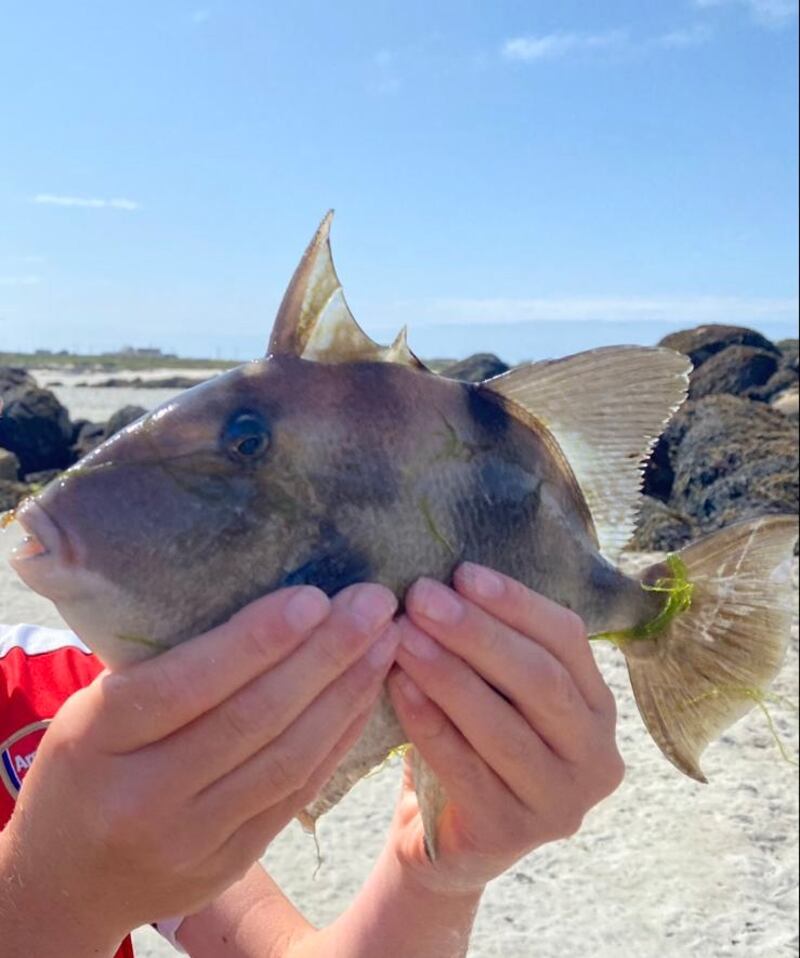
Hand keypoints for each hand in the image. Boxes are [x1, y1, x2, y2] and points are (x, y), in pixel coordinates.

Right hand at [0, 583, 398, 954]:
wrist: (66, 882)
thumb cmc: (85, 768)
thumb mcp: (93, 712)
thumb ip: (163, 672)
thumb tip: (265, 603)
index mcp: (95, 738)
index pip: (185, 684)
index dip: (256, 641)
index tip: (314, 597)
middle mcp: (142, 795)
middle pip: (251, 719)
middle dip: (325, 655)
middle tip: (374, 603)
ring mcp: (189, 840)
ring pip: (286, 758)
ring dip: (346, 693)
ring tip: (385, 641)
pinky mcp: (229, 863)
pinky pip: (297, 793)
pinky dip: (338, 739)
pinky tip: (367, 695)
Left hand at [386, 563, 623, 896]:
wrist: (444, 839)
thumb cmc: (470, 743)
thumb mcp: (496, 691)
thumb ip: (490, 645)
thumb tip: (447, 579)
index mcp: (598, 707)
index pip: (568, 639)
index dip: (515, 602)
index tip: (461, 572)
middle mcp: (595, 757)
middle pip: (540, 680)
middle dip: (477, 633)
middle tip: (421, 597)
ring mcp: (559, 802)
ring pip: (502, 725)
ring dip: (447, 672)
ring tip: (402, 635)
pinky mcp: (511, 833)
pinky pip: (464, 767)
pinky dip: (428, 721)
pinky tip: (397, 685)